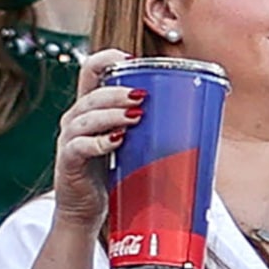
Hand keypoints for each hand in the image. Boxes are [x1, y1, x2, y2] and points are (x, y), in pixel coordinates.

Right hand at [52, 52, 141, 230]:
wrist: (89, 211)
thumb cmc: (114, 173)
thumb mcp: (133, 143)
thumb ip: (151, 125)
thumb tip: (200, 113)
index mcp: (91, 109)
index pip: (89, 72)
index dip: (106, 59)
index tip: (132, 57)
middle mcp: (75, 120)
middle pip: (92, 96)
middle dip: (117, 93)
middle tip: (143, 96)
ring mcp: (69, 141)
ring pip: (84, 118)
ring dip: (111, 115)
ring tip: (135, 116)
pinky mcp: (68, 163)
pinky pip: (78, 147)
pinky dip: (98, 142)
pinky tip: (117, 141)